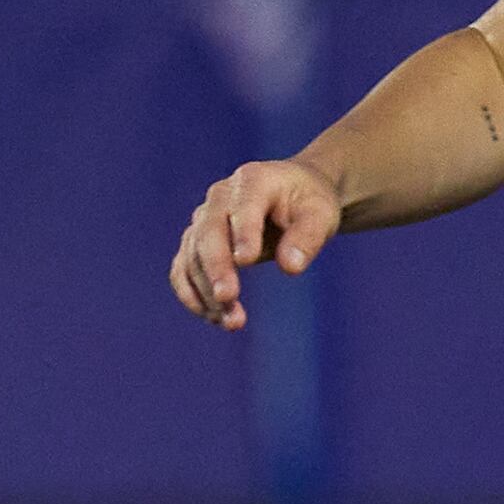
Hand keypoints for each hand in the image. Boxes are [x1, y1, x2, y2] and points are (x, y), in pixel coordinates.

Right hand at [171, 157, 341, 330]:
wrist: (292, 193)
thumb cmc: (308, 203)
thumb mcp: (321, 214)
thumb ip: (308, 237)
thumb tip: (290, 268)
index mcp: (253, 181)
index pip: (244, 207)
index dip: (244, 233)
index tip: (247, 261)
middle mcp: (220, 197)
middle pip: (209, 232)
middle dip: (216, 267)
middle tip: (227, 298)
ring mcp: (204, 218)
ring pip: (192, 254)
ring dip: (206, 290)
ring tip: (233, 322)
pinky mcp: (197, 241)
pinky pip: (183, 268)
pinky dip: (192, 293)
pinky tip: (213, 317)